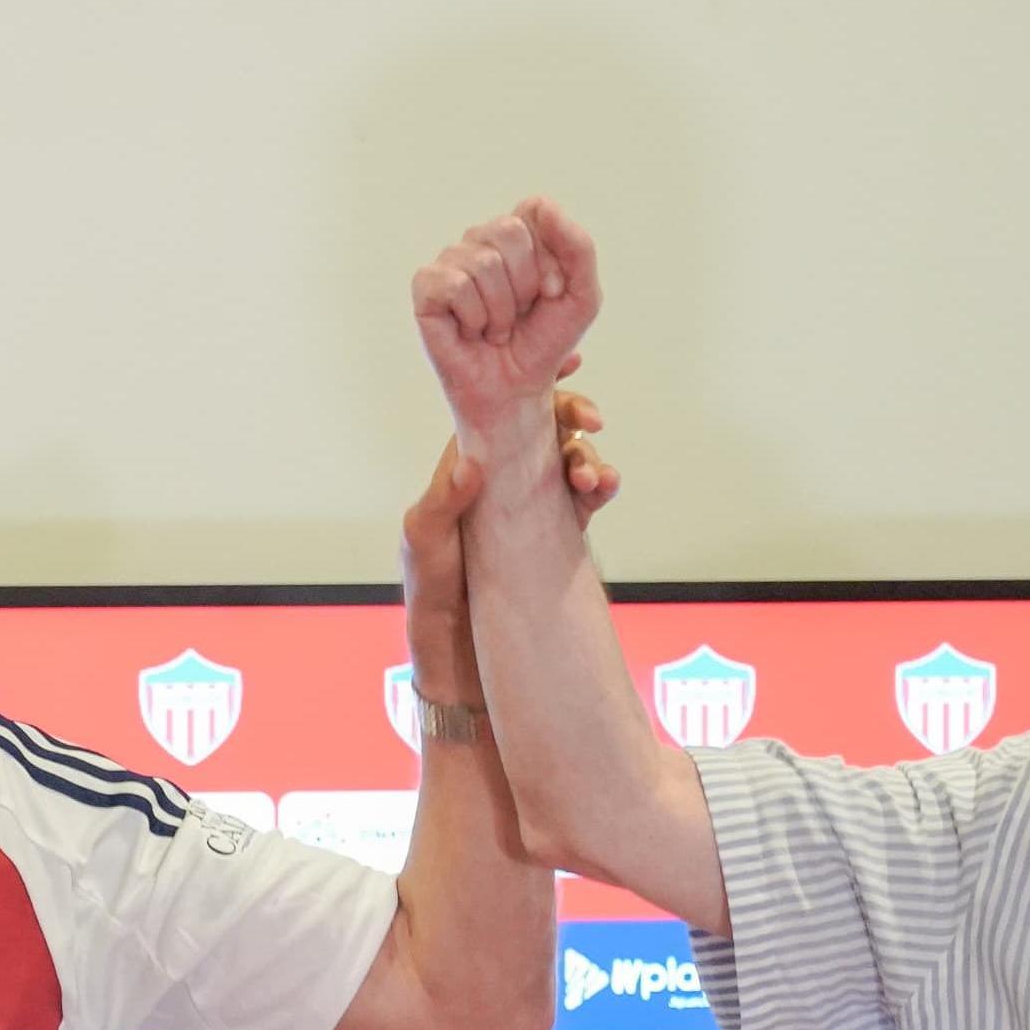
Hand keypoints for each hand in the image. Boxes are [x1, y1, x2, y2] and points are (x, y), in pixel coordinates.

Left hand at [401, 384, 617, 702]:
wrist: (464, 666)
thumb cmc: (432, 602)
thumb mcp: (425, 550)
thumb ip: (443, 506)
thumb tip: (471, 463)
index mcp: (462, 474)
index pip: (497, 415)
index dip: (529, 386)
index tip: (565, 363)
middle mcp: (498, 485)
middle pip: (542, 430)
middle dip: (572, 417)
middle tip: (592, 420)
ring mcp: (529, 510)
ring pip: (568, 462)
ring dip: (588, 457)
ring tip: (594, 476)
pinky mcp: (553, 538)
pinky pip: (583, 502)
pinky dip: (598, 489)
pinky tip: (603, 490)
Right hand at [412, 198, 604, 502]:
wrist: (516, 390)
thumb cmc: (544, 343)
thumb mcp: (582, 296)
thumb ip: (578, 246)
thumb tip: (541, 204)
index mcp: (517, 235)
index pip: (533, 210)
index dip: (548, 256)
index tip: (549, 292)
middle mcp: (480, 241)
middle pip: (509, 230)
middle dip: (526, 283)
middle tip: (521, 314)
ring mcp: (450, 262)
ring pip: (484, 262)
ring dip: (501, 309)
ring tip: (496, 328)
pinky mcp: (426, 287)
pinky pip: (455, 284)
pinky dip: (474, 316)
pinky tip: (472, 331)